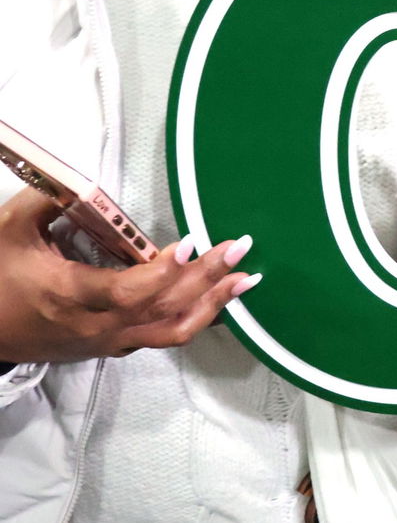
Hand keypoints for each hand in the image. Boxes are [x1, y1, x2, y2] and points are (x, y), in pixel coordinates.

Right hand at [0, 189, 258, 362]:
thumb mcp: (8, 231)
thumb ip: (45, 200)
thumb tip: (77, 177)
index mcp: (71, 297)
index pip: (128, 292)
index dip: (162, 272)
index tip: (189, 242)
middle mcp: (98, 326)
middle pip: (163, 307)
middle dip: (206, 278)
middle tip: (238, 247)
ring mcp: (111, 341)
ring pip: (172, 330)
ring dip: (213, 304)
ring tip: (246, 278)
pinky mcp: (117, 345)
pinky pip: (164, 335)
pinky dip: (196, 316)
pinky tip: (220, 297)